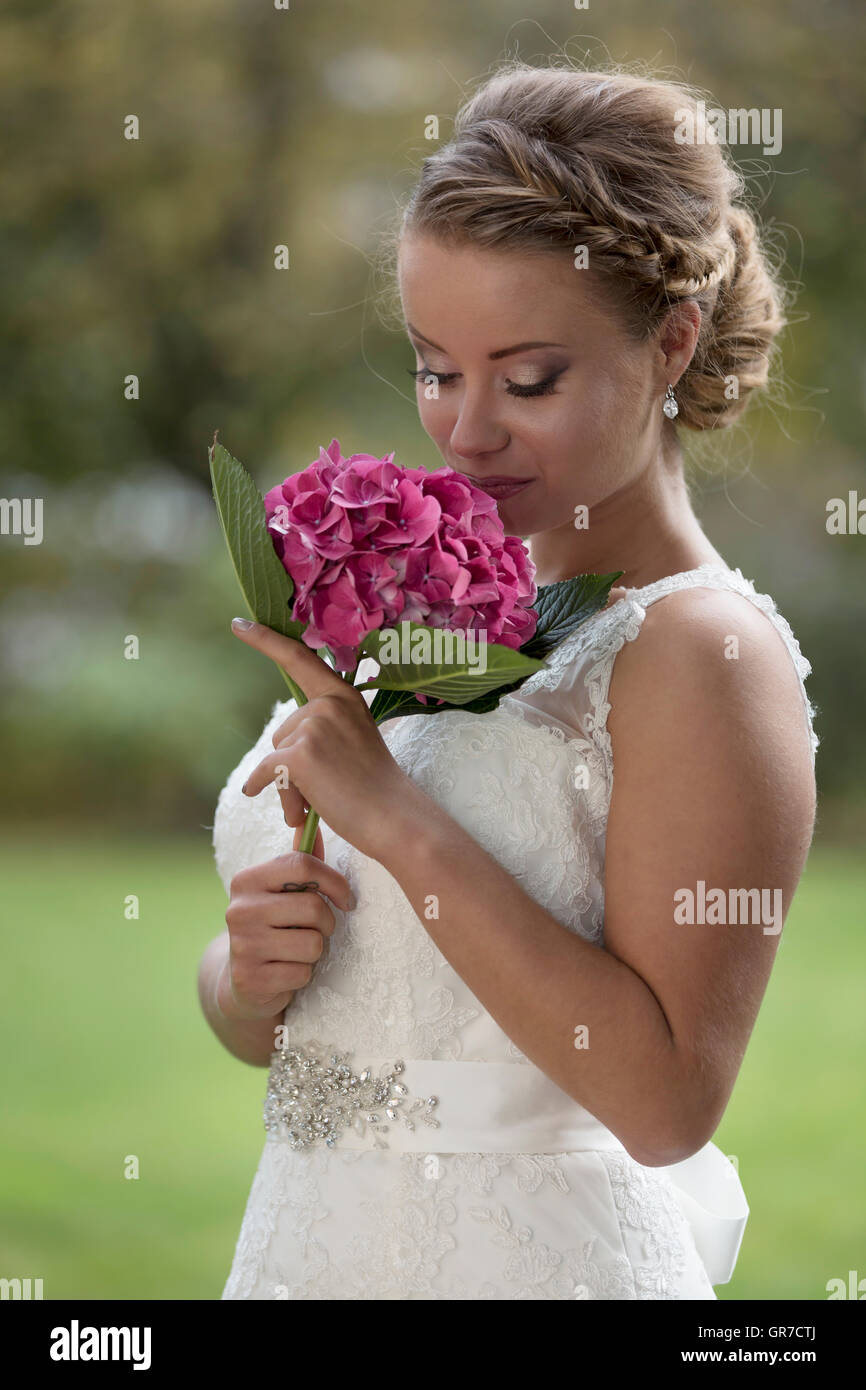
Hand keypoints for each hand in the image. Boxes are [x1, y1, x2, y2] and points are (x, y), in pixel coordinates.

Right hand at [220, 828, 354, 1021]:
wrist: (244, 981)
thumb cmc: (274, 926)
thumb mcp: (283, 891)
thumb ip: (299, 859)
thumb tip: (311, 818)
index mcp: (247, 879)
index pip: (302, 865)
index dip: (335, 882)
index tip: (346, 899)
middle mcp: (239, 909)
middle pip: (313, 907)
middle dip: (326, 922)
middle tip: (316, 930)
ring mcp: (242, 945)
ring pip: (312, 943)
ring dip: (315, 951)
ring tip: (298, 950)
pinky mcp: (251, 978)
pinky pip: (302, 972)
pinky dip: (303, 974)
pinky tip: (286, 971)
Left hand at [232, 618, 420, 861]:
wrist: (394, 818)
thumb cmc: (374, 790)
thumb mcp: (351, 742)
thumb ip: (321, 731)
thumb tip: (273, 759)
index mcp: (344, 696)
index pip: (299, 659)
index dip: (266, 640)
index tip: (239, 624)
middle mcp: (328, 703)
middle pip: (282, 731)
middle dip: (291, 765)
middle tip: (324, 789)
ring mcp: (313, 726)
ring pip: (275, 755)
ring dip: (288, 785)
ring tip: (319, 803)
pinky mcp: (299, 754)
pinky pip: (265, 773)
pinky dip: (266, 790)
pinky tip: (288, 811)